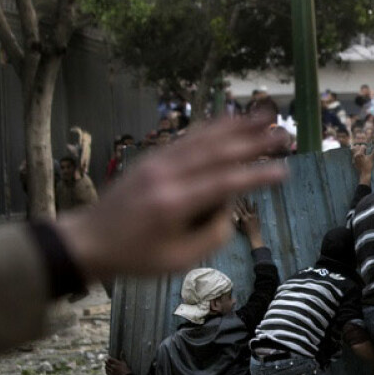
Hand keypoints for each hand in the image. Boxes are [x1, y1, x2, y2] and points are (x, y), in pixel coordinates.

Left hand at [54, 112, 287, 279]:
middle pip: (218, 152)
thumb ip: (212, 234)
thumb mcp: (179, 260)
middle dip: (254, 142)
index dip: (256, 176)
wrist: (89, 240)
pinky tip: (231, 118)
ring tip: (265, 114)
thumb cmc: (136, 257)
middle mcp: (167, 175)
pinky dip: (213, 126)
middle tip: (284, 134)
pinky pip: (189, 137)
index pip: (224, 184)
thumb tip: (230, 206)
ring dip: (237, 125)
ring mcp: (158, 162)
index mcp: (173, 204)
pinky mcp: (153, 157)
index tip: (284, 171)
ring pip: (204, 137)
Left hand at [105, 357, 131, 374]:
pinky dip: (106, 370)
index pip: (111, 359)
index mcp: (117, 363)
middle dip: (106, 361)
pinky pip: (107, 372)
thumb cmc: (127, 370)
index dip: (109, 358)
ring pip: (106, 368)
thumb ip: (122, 358)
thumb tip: (122, 351)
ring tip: (105, 365)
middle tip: (105, 360)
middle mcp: (114, 366)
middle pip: (108, 363)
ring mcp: (112, 371)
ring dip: (106, 366)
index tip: (108, 358)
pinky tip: (106, 370)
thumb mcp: (125, 363)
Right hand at [234, 198, 262, 247]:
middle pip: (243, 207)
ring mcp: (253, 216)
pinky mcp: (257, 216)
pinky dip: (256, 205)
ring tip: (245, 197)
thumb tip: (229, 216)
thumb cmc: (246, 232)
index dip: (235, 205)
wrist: (255, 235)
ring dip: (247, 201)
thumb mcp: (239, 228)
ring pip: (250, 207)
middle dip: (240, 201)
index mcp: (243, 219)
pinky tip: (255, 201)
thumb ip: (234, 222)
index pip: (238, 210)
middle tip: (237, 196)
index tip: (232, 200)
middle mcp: (248, 216)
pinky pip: (256, 210)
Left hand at [352, 145, 373, 184]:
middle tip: (364, 150)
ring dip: (357, 150)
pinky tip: (360, 157)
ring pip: (353, 150)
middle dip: (360, 147)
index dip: (366, 147)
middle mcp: (355, 155)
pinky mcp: (353, 161)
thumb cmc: (368, 166)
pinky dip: (356, 154)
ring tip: (362, 152)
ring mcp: (353, 158)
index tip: (368, 150)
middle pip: (356, 147)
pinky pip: (353, 155)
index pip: (362, 146)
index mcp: (359, 153)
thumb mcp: (372, 158)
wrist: (364, 174)